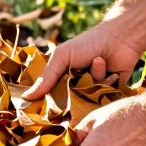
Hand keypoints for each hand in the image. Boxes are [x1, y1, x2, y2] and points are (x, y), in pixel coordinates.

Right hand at [23, 24, 144, 100]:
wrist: (119, 38)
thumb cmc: (88, 43)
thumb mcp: (63, 57)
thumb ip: (47, 78)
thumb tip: (26, 97)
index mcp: (62, 78)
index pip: (52, 97)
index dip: (50, 101)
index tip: (46, 106)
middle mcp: (77, 86)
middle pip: (71, 104)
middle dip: (76, 91)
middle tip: (79, 78)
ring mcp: (93, 91)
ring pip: (90, 100)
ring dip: (95, 78)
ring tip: (98, 61)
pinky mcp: (110, 94)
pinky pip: (105, 99)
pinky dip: (108, 81)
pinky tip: (111, 69)